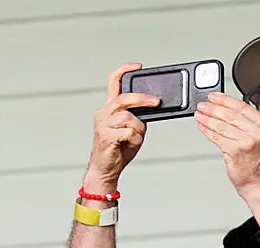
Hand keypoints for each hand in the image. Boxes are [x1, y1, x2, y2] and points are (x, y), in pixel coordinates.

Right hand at [84, 62, 158, 192]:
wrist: (106, 169)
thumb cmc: (118, 149)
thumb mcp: (132, 128)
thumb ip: (138, 116)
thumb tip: (152, 107)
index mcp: (109, 108)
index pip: (113, 81)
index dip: (125, 70)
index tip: (138, 66)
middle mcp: (103, 113)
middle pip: (124, 97)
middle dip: (143, 98)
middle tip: (156, 102)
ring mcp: (103, 125)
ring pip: (128, 116)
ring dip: (138, 127)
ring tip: (136, 137)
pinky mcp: (106, 137)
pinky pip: (127, 132)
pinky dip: (134, 138)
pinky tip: (131, 143)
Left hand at [195, 92, 259, 198]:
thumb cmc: (258, 164)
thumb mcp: (259, 139)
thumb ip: (247, 124)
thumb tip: (225, 111)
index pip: (242, 106)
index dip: (225, 99)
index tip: (214, 96)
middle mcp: (258, 131)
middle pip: (230, 114)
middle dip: (212, 108)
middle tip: (202, 105)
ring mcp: (248, 140)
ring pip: (221, 125)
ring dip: (207, 118)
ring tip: (198, 114)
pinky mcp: (236, 150)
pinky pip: (217, 137)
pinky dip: (207, 130)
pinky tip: (202, 126)